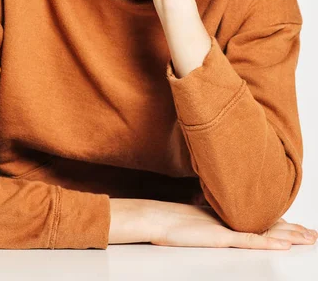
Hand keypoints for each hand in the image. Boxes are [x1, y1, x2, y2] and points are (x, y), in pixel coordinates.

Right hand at [148, 200, 317, 249]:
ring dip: (291, 236)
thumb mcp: (198, 221)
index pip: (261, 220)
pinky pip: (251, 241)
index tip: (297, 226)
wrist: (158, 218)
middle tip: (313, 234)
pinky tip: (284, 244)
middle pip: (270, 224)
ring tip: (310, 239)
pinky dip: (269, 242)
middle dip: (294, 230)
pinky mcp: (223, 237)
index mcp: (229, 216)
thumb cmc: (172, 222)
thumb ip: (213, 220)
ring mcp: (228, 227)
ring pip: (267, 231)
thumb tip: (218, 219)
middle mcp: (233, 219)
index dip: (281, 223)